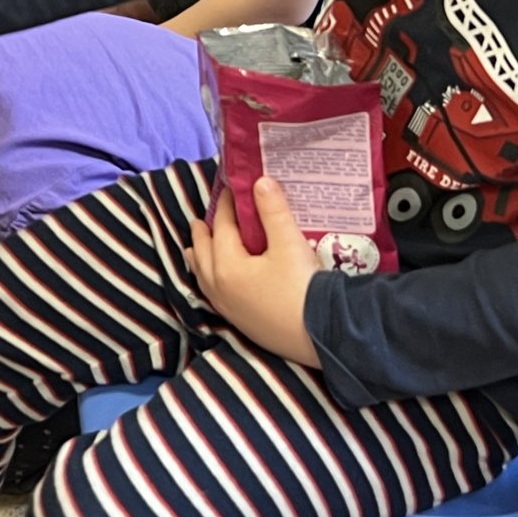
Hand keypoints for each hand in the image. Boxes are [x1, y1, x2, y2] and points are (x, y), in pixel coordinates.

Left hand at [187, 178, 322, 367]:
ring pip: (204, 277)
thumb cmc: (303, 287)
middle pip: (203, 253)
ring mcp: (228, 308)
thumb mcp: (289, 243)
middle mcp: (219, 287)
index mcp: (226, 265)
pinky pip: (213, 295)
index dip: (225, 205)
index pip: (222, 227)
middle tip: (201, 219)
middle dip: (203, 234)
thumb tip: (260, 181)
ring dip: (200, 258)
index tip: (229, 189)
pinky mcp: (240, 323)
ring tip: (195, 248)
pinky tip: (218, 282)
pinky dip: (209, 280)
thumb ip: (273, 210)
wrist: (322, 335)